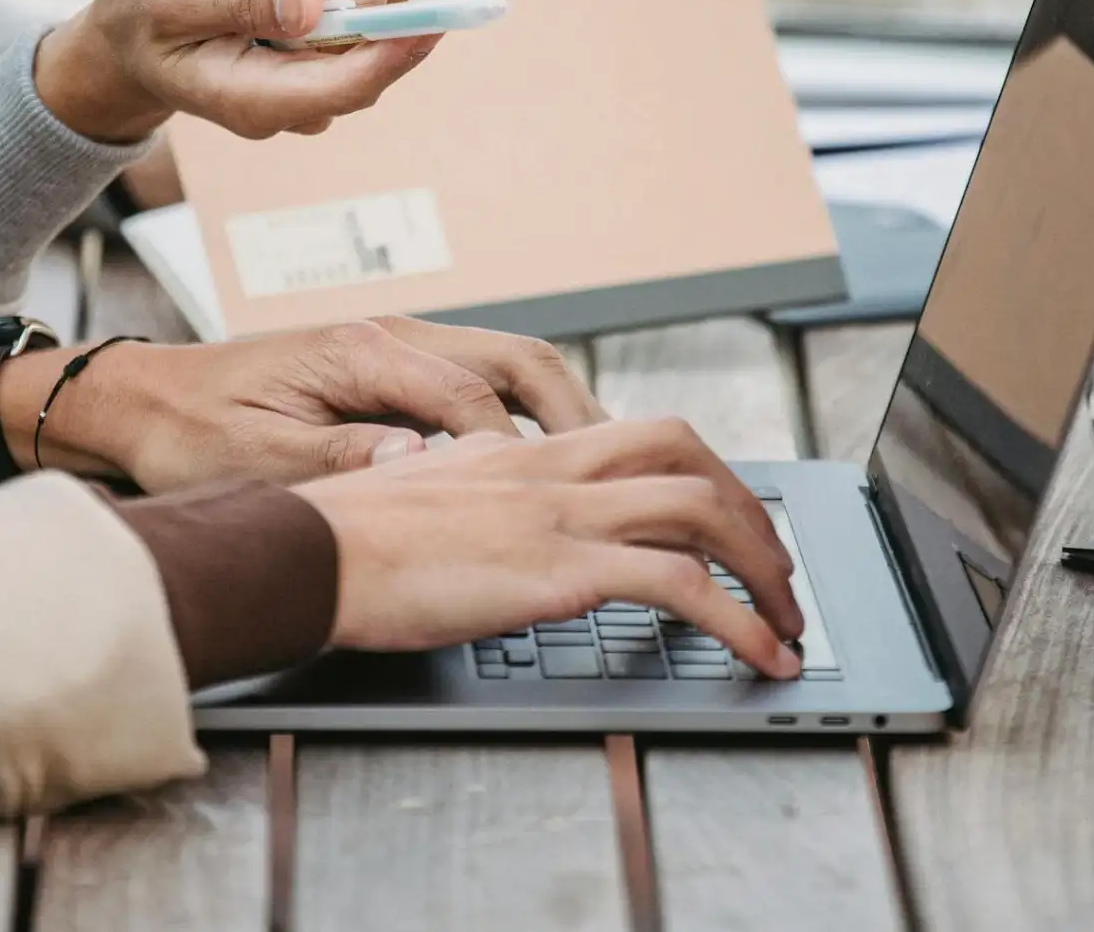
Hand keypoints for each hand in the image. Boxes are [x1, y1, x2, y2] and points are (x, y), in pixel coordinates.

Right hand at [33, 0, 430, 143]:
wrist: (132, 33)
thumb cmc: (141, 14)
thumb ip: (236, 1)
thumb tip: (308, 6)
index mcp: (257, 99)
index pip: (347, 82)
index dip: (392, 49)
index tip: (431, 17)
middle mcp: (303, 96)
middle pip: (370, 25)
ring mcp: (323, 73)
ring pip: (382, 2)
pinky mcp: (335, 44)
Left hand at [36, 318, 607, 491]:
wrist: (137, 402)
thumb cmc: (187, 432)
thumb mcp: (257, 460)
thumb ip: (344, 460)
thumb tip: (421, 469)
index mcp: (361, 351)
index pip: (473, 397)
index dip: (518, 453)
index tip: (551, 499)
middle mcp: (390, 336)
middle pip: (518, 360)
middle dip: (576, 414)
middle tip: (620, 475)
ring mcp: (394, 347)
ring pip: (508, 365)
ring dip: (560, 411)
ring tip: (603, 469)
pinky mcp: (388, 369)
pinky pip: (480, 382)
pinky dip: (524, 416)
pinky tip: (541, 463)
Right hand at [295, 423, 806, 678]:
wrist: (305, 553)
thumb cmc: (341, 538)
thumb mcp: (420, 496)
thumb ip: (468, 495)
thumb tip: (483, 516)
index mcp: (521, 455)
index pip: (640, 436)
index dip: (701, 474)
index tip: (725, 520)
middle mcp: (552, 471)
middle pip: (690, 457)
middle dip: (750, 512)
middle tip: (775, 570)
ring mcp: (561, 516)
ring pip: (704, 511)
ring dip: (765, 569)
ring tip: (787, 624)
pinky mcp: (560, 571)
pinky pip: (681, 586)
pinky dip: (739, 622)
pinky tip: (759, 656)